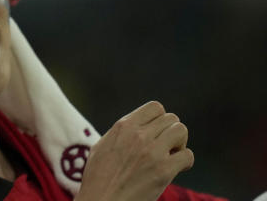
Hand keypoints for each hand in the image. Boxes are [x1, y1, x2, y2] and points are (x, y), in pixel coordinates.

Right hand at [76, 101, 193, 200]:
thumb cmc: (98, 177)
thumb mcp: (102, 146)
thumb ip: (121, 134)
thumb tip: (135, 127)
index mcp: (123, 126)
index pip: (155, 107)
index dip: (160, 120)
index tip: (156, 133)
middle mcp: (139, 135)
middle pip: (171, 119)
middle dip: (171, 132)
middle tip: (165, 148)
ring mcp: (152, 152)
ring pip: (181, 131)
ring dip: (180, 144)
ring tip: (170, 156)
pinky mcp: (163, 171)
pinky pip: (187, 155)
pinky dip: (184, 162)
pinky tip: (174, 169)